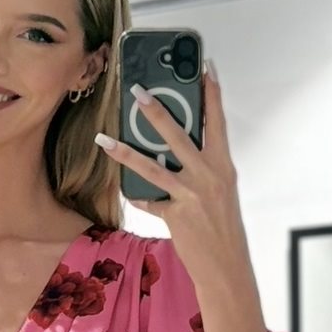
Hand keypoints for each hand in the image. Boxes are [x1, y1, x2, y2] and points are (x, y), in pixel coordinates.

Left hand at [95, 65, 254, 297]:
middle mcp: (208, 175)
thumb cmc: (223, 226)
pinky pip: (149, 200)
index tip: (204, 66)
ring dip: (125, 151)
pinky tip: (128, 191)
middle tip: (138, 91)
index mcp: (223, 165)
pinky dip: (138, 196)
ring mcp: (190, 194)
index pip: (217, 121)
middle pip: (177, 135)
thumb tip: (175, 151)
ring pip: (152, 166)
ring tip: (105, 139)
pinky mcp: (175, 214)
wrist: (227, 265)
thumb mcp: (221, 190)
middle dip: (155, 111)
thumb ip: (203, 168)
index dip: (211, 92)